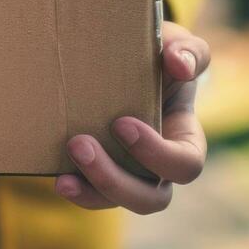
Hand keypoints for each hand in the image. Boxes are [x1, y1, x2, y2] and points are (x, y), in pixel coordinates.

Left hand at [55, 21, 209, 213]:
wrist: (129, 60)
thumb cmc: (160, 56)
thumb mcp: (178, 47)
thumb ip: (188, 51)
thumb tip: (180, 64)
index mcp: (185, 138)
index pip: (185, 164)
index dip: (156, 154)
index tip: (121, 123)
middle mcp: (161, 166)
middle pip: (152, 199)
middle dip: (115, 180)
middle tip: (80, 144)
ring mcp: (131, 174)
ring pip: (119, 202)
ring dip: (92, 190)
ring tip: (63, 177)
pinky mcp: (102, 174)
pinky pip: (94, 196)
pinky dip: (78, 191)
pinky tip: (59, 178)